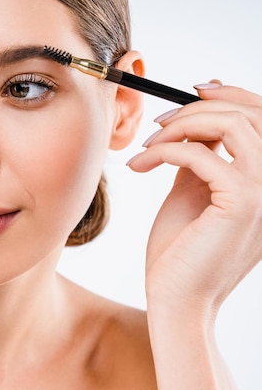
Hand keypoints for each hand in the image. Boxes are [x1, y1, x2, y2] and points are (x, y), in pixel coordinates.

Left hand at [127, 81, 261, 316]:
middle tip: (158, 123)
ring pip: (233, 125)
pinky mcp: (242, 204)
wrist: (177, 299)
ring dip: (180, 126)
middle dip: (199, 106)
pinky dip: (164, 151)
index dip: (232, 94)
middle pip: (253, 113)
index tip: (191, 90)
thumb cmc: (180, 251)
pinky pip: (202, 155)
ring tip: (147, 146)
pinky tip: (139, 165)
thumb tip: (195, 123)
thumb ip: (201, 157)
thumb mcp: (193, 192)